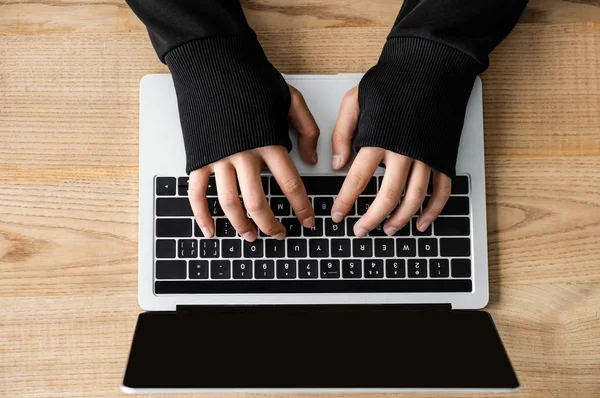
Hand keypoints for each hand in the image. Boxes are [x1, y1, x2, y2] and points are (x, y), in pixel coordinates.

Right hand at [188, 86, 318, 240]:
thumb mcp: (290, 99)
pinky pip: (197, 193)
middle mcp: (244, 155)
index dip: (301, 208)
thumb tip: (313, 159)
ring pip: (230, 203)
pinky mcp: (198, 157)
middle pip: (259, 202)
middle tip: (279, 234)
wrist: (214, 64)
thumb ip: (307, 129)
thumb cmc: (252, 79)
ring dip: (241, 226)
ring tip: (250, 236)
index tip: (307, 221)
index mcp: (269, 142)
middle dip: (271, 225)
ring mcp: (218, 158)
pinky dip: (201, 215)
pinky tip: (210, 230)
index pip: (291, 185)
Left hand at [331, 86, 451, 236]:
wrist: (431, 67)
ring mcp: (427, 156)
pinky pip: (442, 191)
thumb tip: (337, 165)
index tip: (337, 215)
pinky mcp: (443, 156)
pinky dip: (434, 210)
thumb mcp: (355, 100)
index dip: (346, 201)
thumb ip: (342, 133)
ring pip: (415, 199)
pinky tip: (422, 222)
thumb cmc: (391, 82)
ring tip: (388, 230)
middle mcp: (404, 152)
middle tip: (360, 231)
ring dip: (401, 219)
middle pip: (387, 196)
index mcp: (379, 140)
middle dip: (372, 219)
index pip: (357, 180)